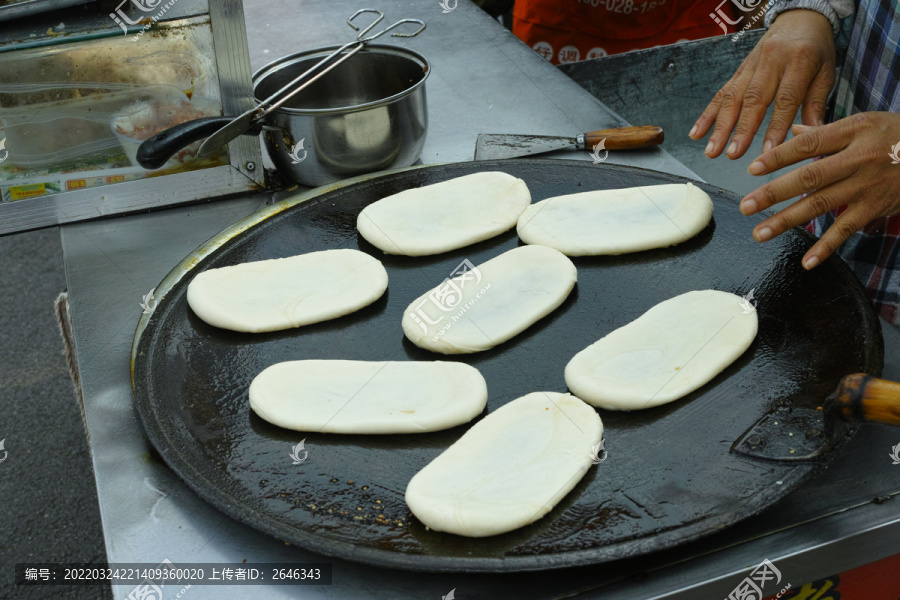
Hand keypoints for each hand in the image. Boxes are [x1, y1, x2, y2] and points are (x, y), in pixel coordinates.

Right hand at [689, 9, 834, 159]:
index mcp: (799, 60)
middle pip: (753, 99)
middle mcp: (771, 61)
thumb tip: (812, 137)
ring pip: (732, 97)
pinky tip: (697, 133)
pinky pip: (721, 92)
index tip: (769, 151)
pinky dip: (708, 114)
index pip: (785, 98)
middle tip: (732, 154)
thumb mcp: (826, 73)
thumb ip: (816, 105)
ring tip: (712, 151)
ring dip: (720, 126)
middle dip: (741, 129)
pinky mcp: (738, 70)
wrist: (800, 17)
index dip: (776, 127)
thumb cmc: (816, 48)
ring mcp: (750, 65)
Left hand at [738, 112, 899, 267]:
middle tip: (745, 206)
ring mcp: (866, 186)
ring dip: (787, 221)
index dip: (779, 156)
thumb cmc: (895, 135)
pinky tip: (806, 261)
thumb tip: (790, 131)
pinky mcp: (874, 208)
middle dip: (774, 192)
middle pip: (810, 176)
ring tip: (760, 233)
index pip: (809, 144)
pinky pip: (846, 230)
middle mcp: (858, 159)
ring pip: (821, 204)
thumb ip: (825, 131)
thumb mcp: (864, 123)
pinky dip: (825, 247)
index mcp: (852, 132)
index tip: (753, 168)